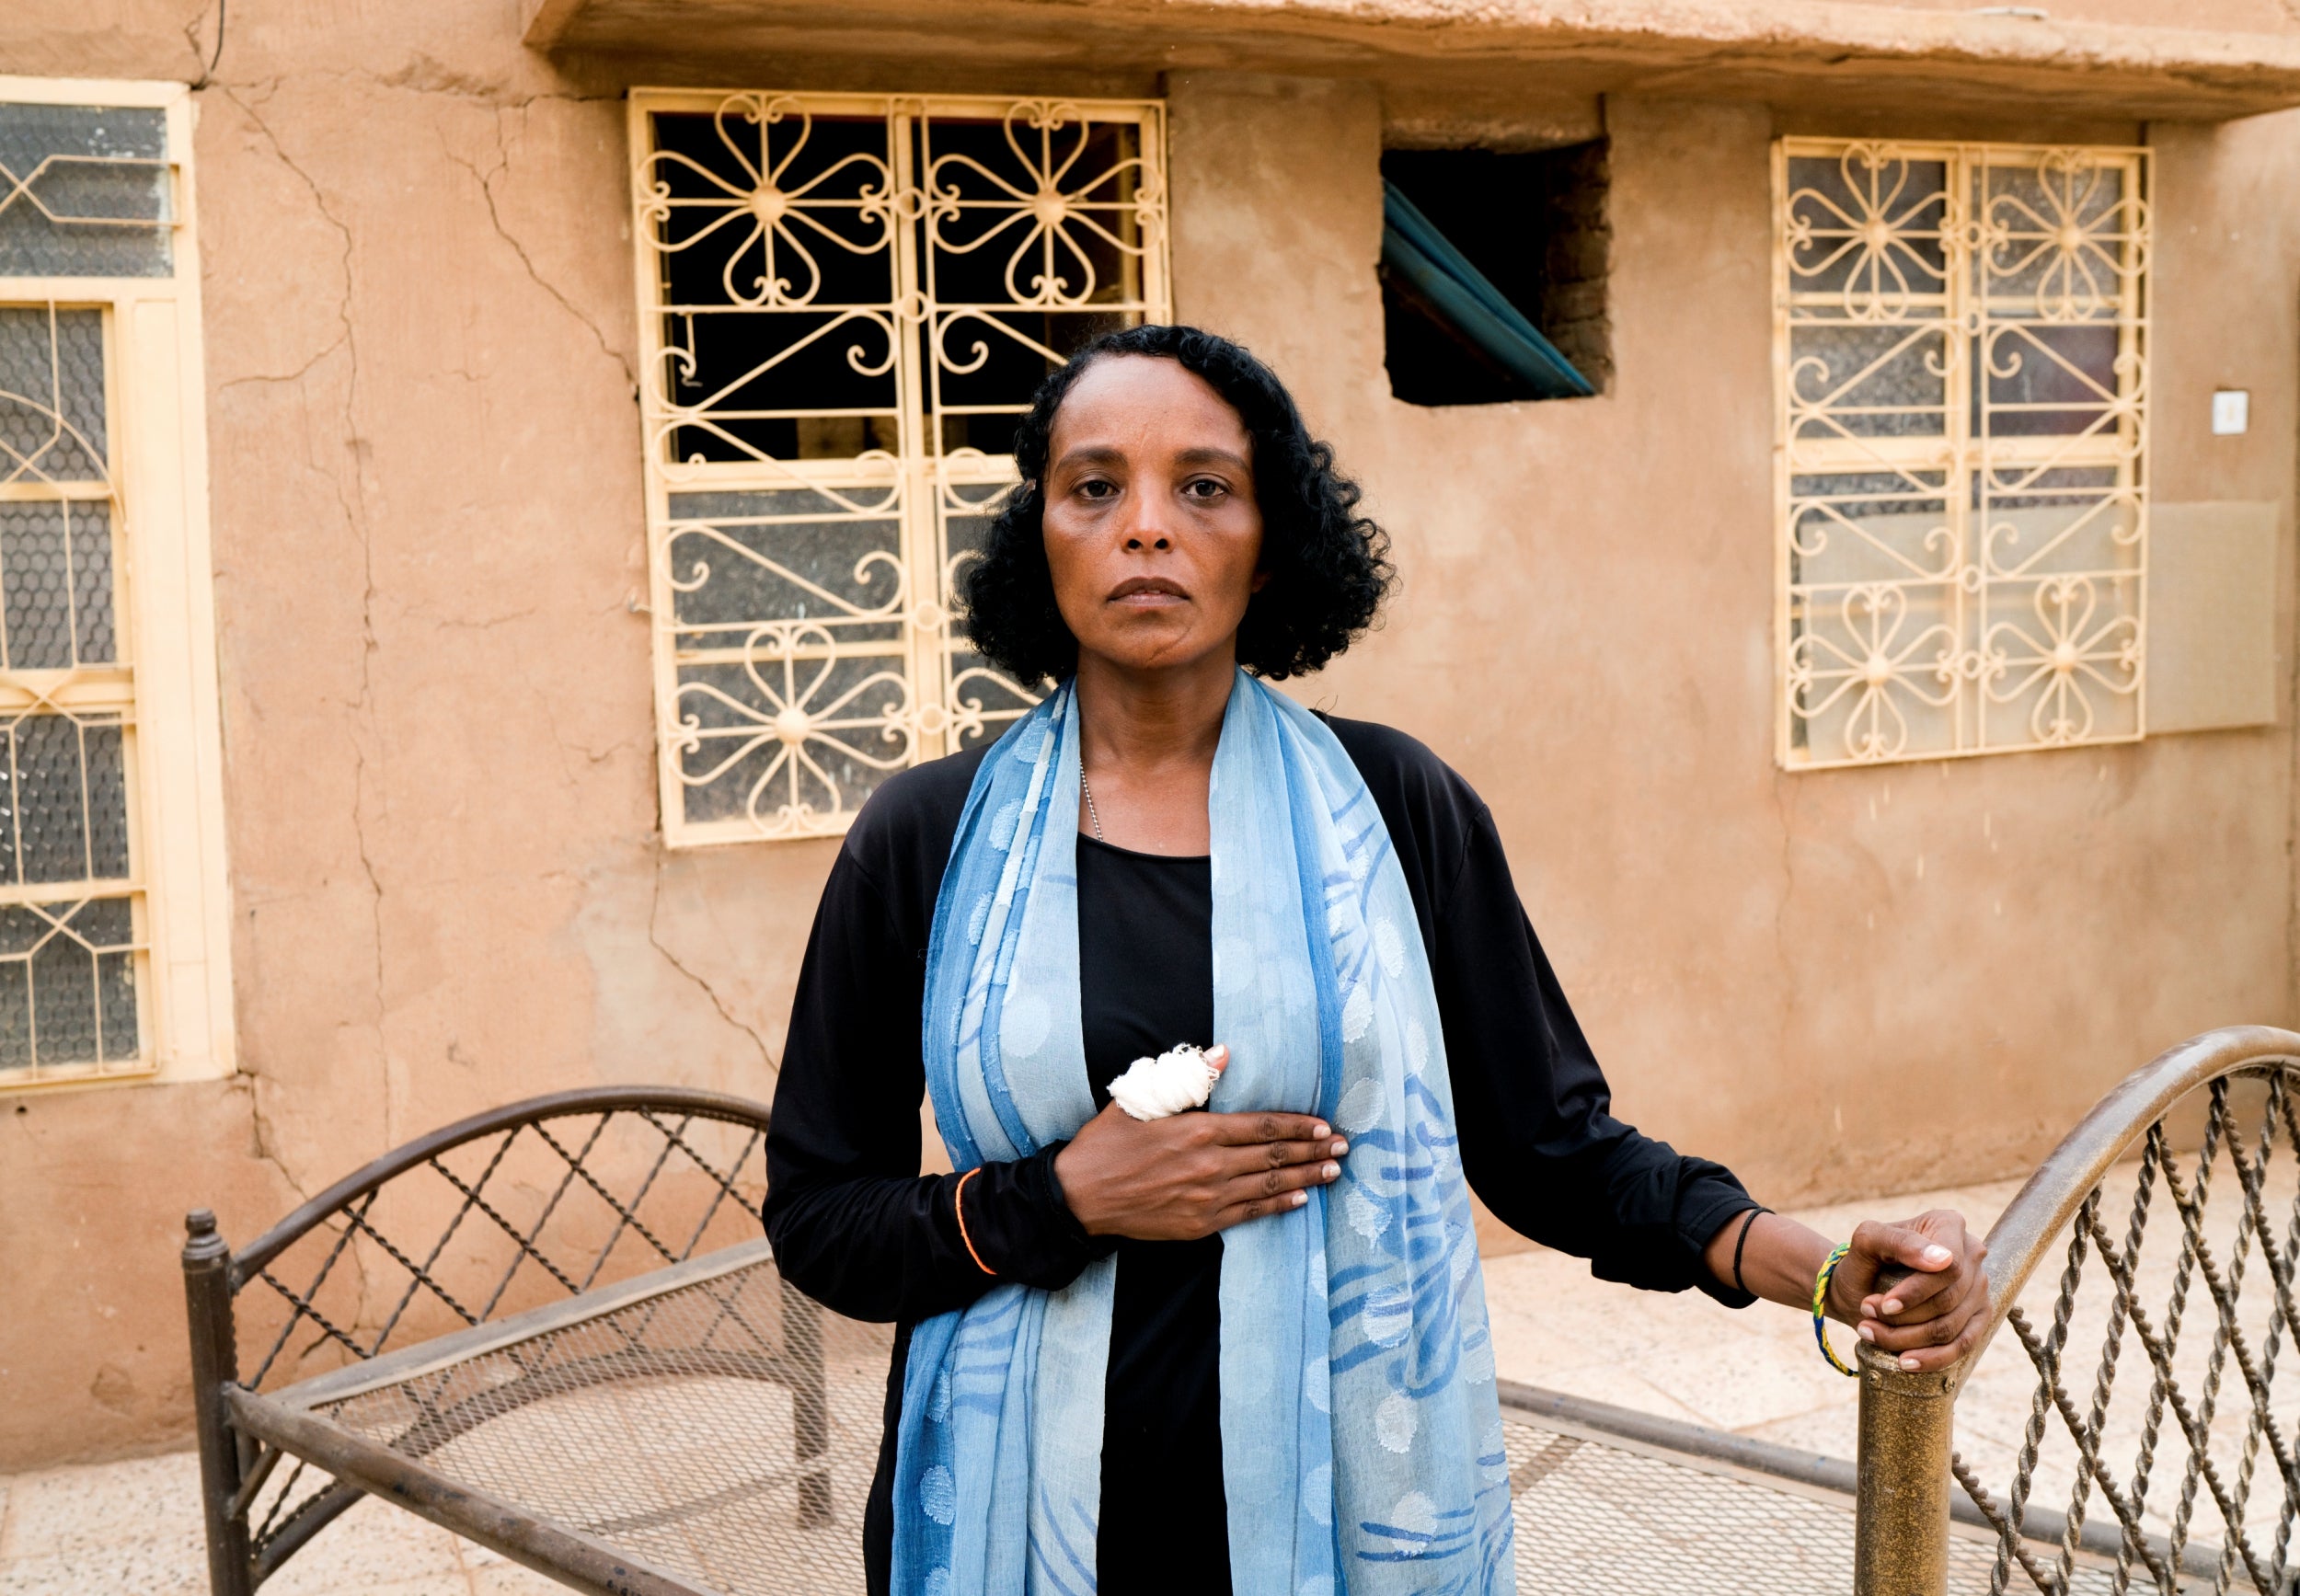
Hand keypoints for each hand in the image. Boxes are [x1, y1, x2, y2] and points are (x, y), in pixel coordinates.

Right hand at [1053, 1056, 1346, 1240]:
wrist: (1081, 1196)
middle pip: (1273, 1156)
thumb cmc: (1108, 1142)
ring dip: (1305, 1177)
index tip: (1324, 1124)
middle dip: (1313, 1150)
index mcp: (1198, 1130)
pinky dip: (1277, 1204)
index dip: (1298, 1125)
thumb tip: (1223, 1053)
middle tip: (1343, 1146)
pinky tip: (1299, 1198)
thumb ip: (1187, 1076)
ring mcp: (1207, 1198)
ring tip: (1333, 1171)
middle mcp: (1209, 1166)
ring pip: (1268, 1185)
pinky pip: (1249, 1213)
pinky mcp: (1200, 1224)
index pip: (1262, 1126)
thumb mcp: (1141, 1098)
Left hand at [1830, 1209, 1990, 1373]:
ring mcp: (1980, 1287)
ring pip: (1950, 1327)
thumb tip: (1943, 1260)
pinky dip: (1931, 1359)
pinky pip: (1963, 1346)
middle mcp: (1973, 1253)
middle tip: (1865, 1314)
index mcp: (1949, 1225)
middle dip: (1902, 1317)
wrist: (1861, 1284)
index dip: (1917, 1292)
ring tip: (1870, 1332)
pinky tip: (1904, 1361)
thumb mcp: (1868, 1240)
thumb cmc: (1866, 1258)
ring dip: (1906, 1338)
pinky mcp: (1979, 1318)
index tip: (1885, 1305)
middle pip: (1948, 1301)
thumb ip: (1900, 1241)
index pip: (1949, 1267)